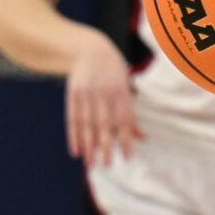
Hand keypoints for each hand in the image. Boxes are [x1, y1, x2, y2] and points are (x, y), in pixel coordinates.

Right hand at [66, 32, 141, 164]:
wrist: (89, 49)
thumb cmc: (113, 73)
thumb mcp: (126, 88)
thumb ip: (131, 114)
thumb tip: (142, 138)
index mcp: (120, 91)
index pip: (123, 119)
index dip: (125, 138)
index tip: (127, 157)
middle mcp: (103, 93)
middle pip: (103, 123)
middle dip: (105, 146)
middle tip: (107, 164)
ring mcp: (86, 94)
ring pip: (87, 124)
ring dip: (88, 145)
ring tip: (90, 163)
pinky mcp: (72, 95)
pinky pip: (72, 119)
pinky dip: (74, 136)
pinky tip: (76, 151)